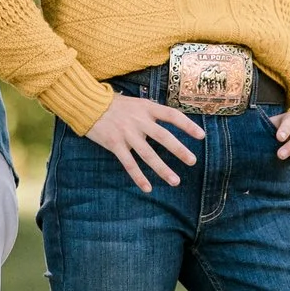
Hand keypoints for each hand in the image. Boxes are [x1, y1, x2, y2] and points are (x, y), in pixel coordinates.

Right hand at [83, 95, 205, 191]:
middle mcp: (138, 121)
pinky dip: (138, 177)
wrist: (88, 104)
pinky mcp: (114, 144)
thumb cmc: (114, 104)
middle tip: (192, 161)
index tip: (201, 136)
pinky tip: (147, 188)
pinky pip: (129, 163)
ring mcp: (126, 133)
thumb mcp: (136, 102)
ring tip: (175, 181)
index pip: (172, 115)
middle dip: (179, 150)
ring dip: (162, 169)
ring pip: (148, 154)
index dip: (187, 125)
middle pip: (163, 137)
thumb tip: (168, 123)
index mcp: (146, 108)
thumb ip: (151, 113)